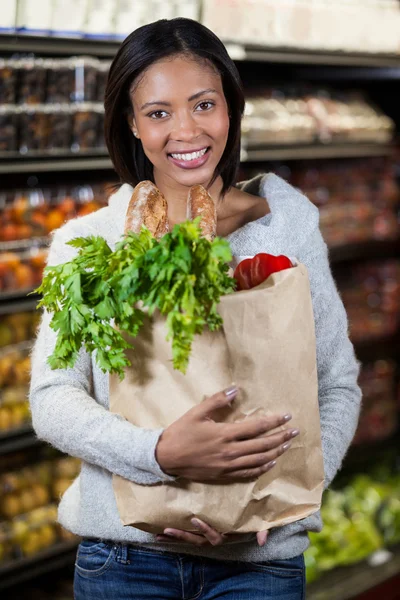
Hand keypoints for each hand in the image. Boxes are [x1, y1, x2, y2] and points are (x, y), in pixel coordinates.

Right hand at [156, 386, 298, 481]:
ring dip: (275, 452)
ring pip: (258, 461)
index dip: (274, 422)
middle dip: (281, 437)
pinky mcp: (223, 476)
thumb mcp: (197, 412)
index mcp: (224, 434)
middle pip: (262, 445)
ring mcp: (228, 466)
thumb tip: (236, 388)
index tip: (287, 417)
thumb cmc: (181, 432)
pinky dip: (262, 469)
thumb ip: (217, 400)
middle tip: (295, 431)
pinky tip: (270, 463)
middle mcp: (230, 452)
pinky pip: (248, 474)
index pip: (256, 427)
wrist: (166, 458)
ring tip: (287, 445)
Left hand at [156, 518, 268, 546]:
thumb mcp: (258, 525)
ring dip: (175, 538)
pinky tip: (160, 533)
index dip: (205, 529)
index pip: (214, 536)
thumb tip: (262, 539)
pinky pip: (187, 536)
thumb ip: (261, 531)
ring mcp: (206, 537)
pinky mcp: (201, 532)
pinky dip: (175, 536)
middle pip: (196, 540)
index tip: (194, 519)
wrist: (247, 524)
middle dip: (181, 536)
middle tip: (166, 531)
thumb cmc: (251, 522)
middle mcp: (214, 539)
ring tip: (158, 534)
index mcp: (225, 536)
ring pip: (189, 539)